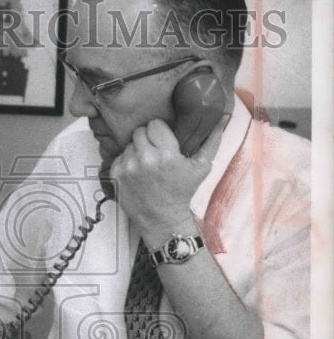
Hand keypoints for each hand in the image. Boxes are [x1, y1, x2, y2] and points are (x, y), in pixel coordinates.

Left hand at [109, 115, 227, 243]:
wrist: (162, 219)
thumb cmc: (182, 192)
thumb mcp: (202, 168)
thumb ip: (211, 141)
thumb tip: (222, 119)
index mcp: (166, 154)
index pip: (154, 124)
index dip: (160, 132)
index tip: (163, 142)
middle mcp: (145, 159)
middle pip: (139, 132)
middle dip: (147, 140)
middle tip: (155, 153)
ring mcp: (128, 168)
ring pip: (128, 144)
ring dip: (136, 151)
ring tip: (146, 165)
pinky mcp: (116, 177)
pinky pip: (118, 158)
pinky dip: (126, 163)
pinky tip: (137, 173)